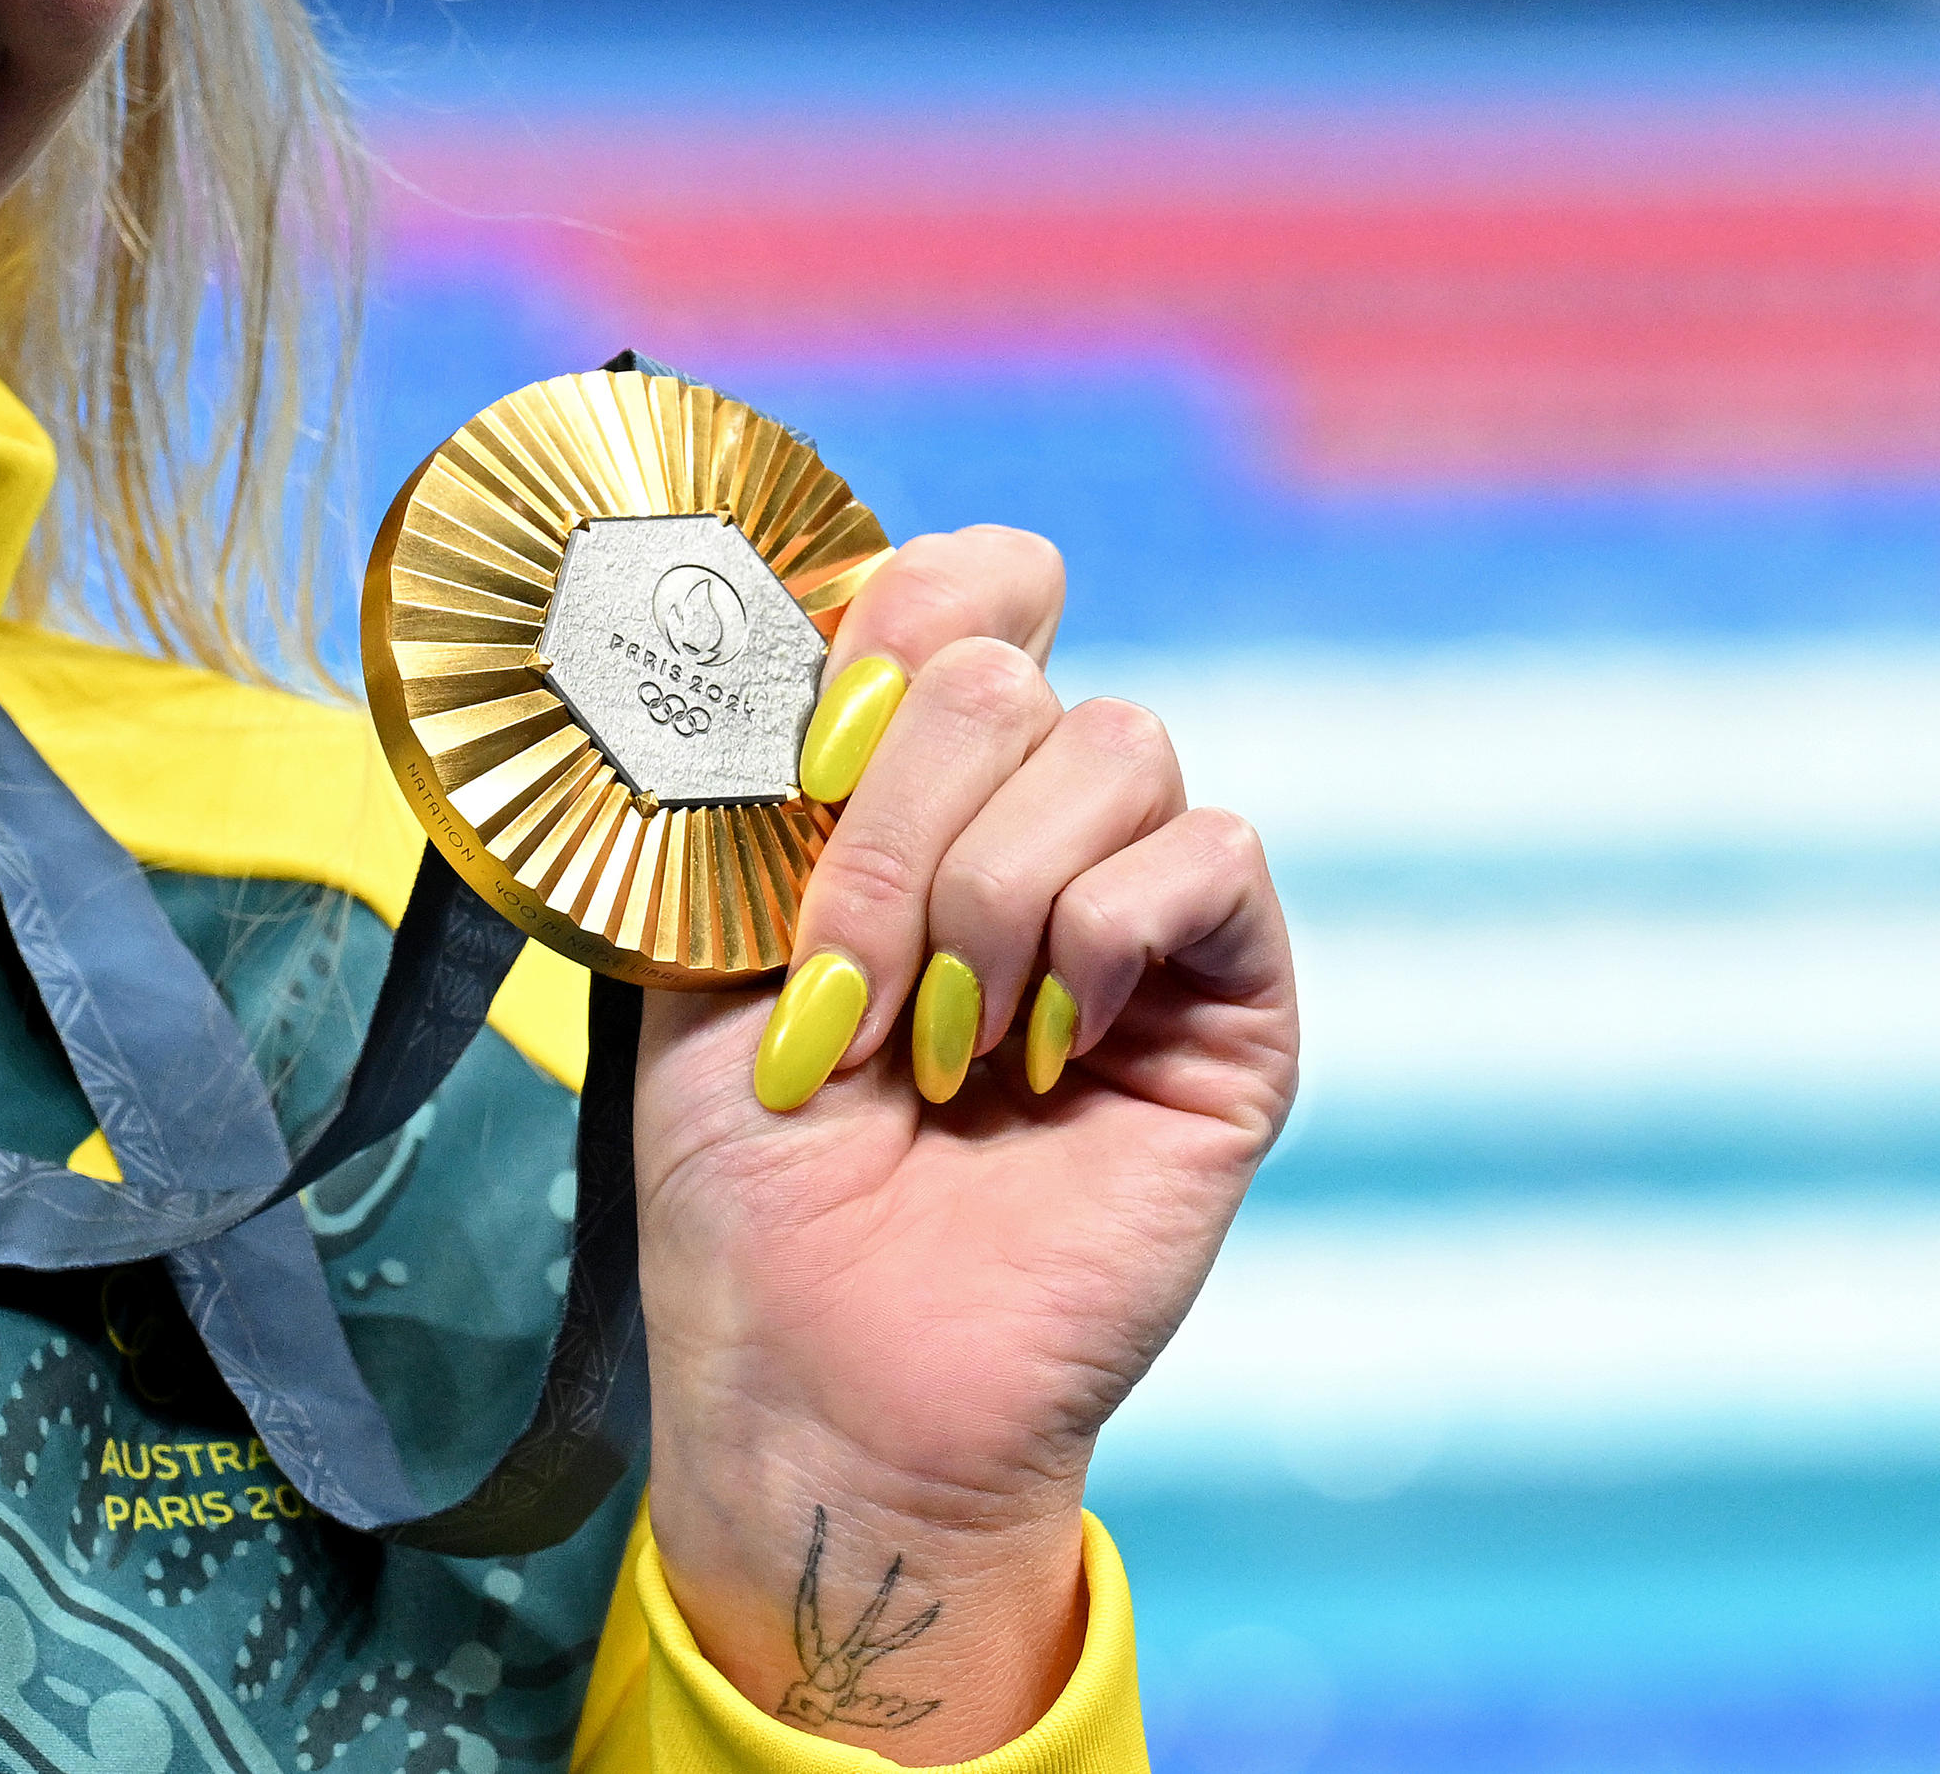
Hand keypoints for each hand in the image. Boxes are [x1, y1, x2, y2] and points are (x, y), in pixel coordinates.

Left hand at [624, 527, 1296, 1761]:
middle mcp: (1026, 820)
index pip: (955, 583)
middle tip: (842, 983)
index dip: (889, 619)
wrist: (819, 1357)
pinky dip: (1100, 935)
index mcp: (897, 782)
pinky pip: (1212, 859)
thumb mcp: (707, 928)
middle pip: (1003, 664)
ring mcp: (1137, 907)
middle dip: (893, 823)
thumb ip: (770, 760)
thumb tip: (828, 594)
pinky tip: (1037, 1052)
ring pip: (1115, 743)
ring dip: (987, 894)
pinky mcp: (1233, 1003)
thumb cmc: (742, 1166)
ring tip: (933, 1043)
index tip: (807, 748)